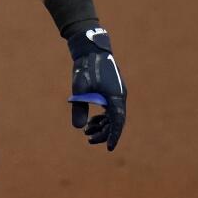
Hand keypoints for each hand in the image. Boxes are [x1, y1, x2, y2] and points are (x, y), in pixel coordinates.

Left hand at [67, 28, 126, 150]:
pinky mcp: (111, 91)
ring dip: (101, 126)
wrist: (91, 49)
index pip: (118, 122)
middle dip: (104, 133)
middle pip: (115, 121)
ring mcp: (116, 94)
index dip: (114, 135)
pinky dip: (101, 117)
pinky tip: (90, 122)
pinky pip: (109, 110)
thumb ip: (79, 107)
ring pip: (112, 116)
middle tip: (88, 139)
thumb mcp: (79, 87)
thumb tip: (78, 128)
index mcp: (116, 96)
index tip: (109, 148)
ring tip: (87, 132)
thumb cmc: (85, 66)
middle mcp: (119, 97)